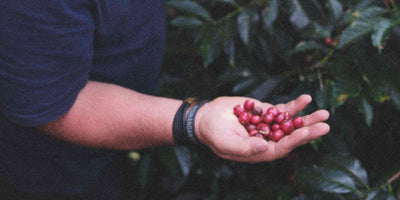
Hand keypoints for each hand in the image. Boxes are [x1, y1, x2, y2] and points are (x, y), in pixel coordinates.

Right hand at [194, 94, 329, 162]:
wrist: (207, 117)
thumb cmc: (213, 133)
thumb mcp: (225, 142)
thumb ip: (244, 147)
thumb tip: (265, 147)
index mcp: (260, 152)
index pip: (282, 148)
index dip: (296, 140)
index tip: (309, 132)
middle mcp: (268, 140)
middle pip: (292, 136)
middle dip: (308, 130)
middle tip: (325, 123)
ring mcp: (269, 125)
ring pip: (291, 123)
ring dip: (307, 118)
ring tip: (324, 112)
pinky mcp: (267, 112)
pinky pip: (283, 110)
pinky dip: (294, 105)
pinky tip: (306, 99)